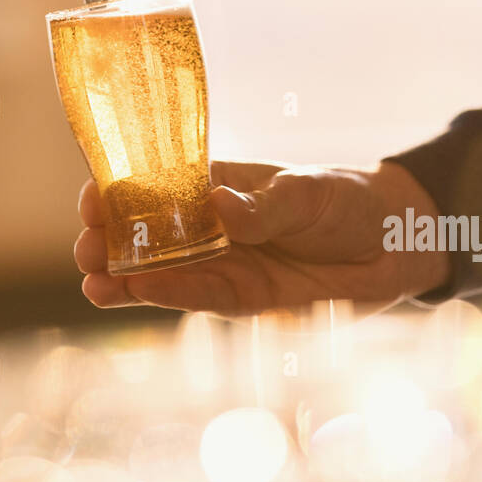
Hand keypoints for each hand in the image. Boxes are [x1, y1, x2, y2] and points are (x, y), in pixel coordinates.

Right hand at [74, 159, 448, 314]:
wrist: (396, 245)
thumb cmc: (348, 201)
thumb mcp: (308, 193)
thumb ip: (264, 206)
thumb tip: (219, 205)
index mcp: (218, 183)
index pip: (157, 184)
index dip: (120, 191)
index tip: (92, 197)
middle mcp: (211, 224)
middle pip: (148, 233)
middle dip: (111, 240)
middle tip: (85, 248)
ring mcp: (224, 262)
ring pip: (162, 271)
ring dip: (124, 275)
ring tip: (91, 281)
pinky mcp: (243, 298)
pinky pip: (197, 298)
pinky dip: (164, 296)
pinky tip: (129, 294)